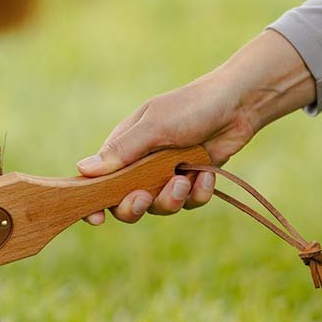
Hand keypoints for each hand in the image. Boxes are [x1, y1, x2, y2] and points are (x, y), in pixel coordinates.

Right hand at [77, 30, 315, 224]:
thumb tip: (82, 170)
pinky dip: (198, 193)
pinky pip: (189, 203)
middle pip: (126, 203)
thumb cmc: (190, 107)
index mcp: (124, 148)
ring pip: (159, 207)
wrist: (238, 104)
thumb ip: (121, 151)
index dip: (93, 202)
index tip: (96, 218)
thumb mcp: (154, 126)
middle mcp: (142, 165)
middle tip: (144, 197)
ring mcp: (167, 175)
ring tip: (184, 180)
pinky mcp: (192, 181)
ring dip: (171, 199)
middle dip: (134, 206)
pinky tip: (206, 174)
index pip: (98, 181)